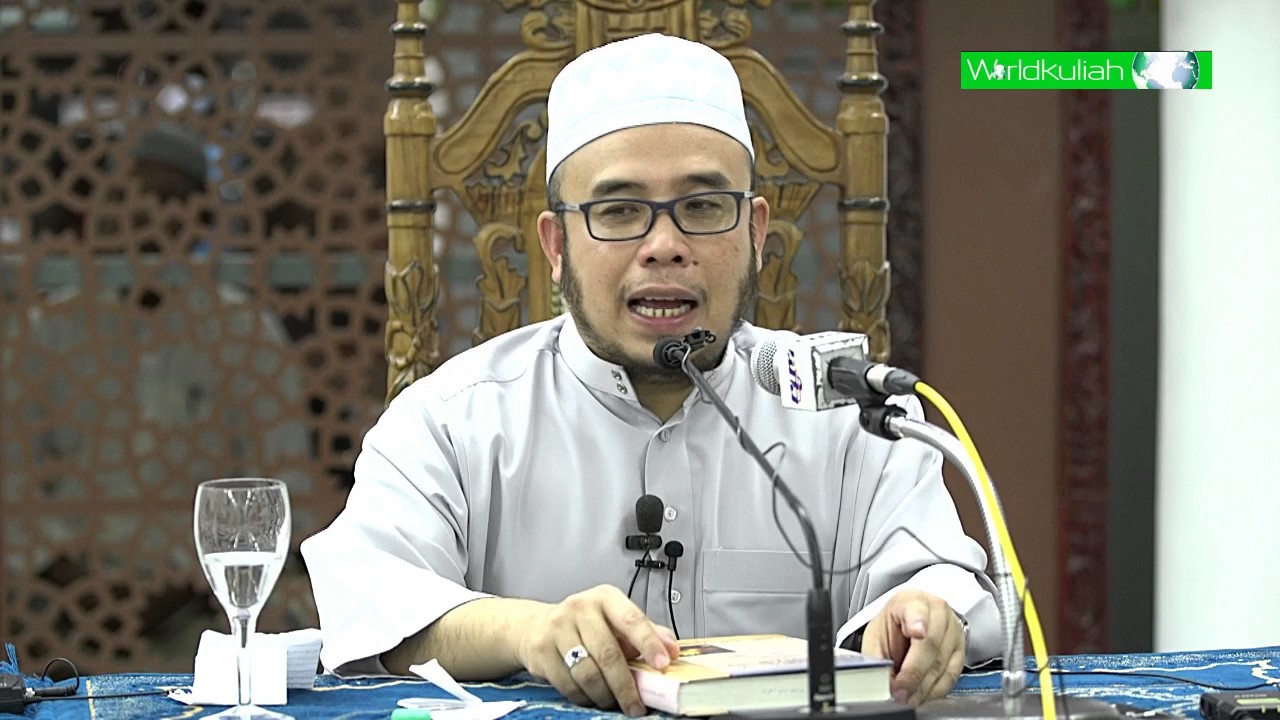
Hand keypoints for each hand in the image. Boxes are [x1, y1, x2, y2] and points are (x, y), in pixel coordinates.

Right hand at [515, 584, 679, 715]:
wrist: (535, 626)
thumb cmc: (583, 624)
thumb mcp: (615, 620)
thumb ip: (645, 632)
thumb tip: (672, 648)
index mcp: (606, 598)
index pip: (632, 619)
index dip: (649, 643)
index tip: (663, 664)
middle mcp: (580, 608)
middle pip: (608, 653)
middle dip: (625, 685)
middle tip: (636, 705)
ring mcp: (558, 628)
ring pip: (587, 673)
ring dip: (604, 695)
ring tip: (613, 702)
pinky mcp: (542, 650)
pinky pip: (568, 684)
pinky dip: (584, 697)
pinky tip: (591, 696)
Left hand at [860, 589, 964, 705]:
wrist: (911, 623)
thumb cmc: (894, 627)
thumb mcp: (876, 635)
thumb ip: (876, 656)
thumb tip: (880, 682)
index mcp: (912, 602)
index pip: (916, 610)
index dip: (917, 621)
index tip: (916, 632)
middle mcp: (937, 613)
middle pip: (931, 644)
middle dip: (913, 674)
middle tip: (898, 692)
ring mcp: (953, 631)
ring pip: (942, 664)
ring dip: (922, 687)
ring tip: (906, 698)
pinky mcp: (961, 651)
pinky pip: (951, 676)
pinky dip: (934, 691)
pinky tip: (921, 696)